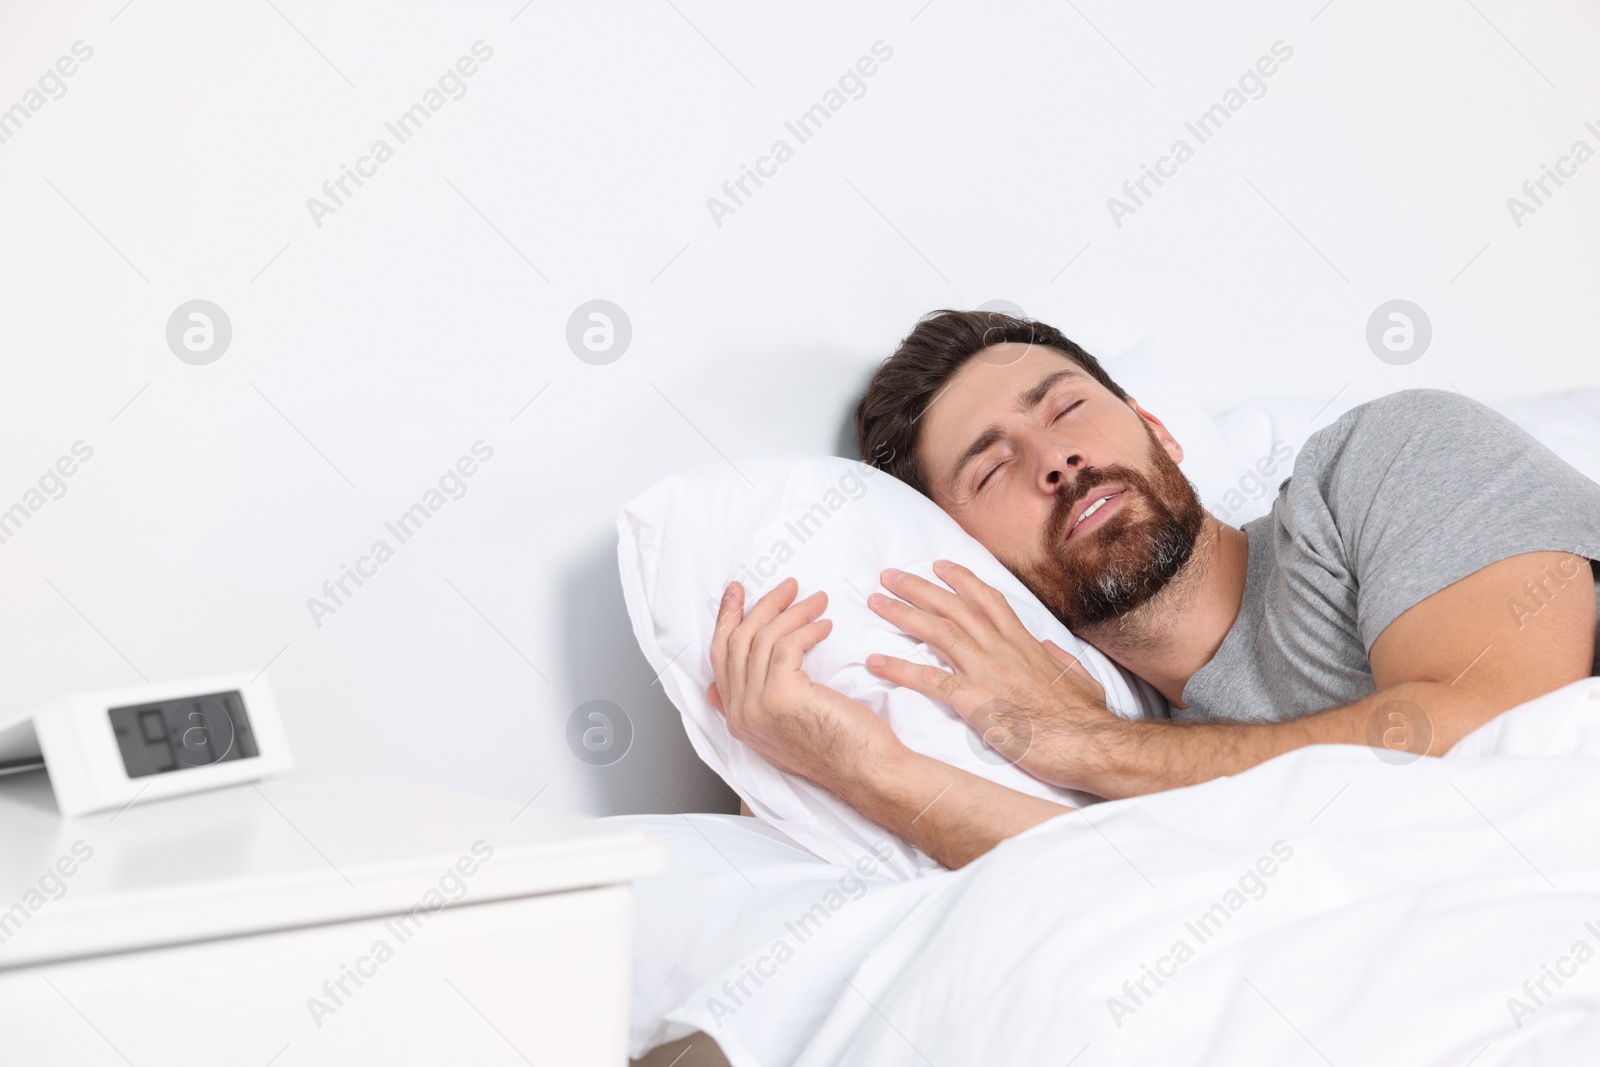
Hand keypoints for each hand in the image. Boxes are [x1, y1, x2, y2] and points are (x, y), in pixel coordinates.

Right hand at [707, 577, 903, 794]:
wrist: (866, 770)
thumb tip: (720, 686)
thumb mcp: (783, 727)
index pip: (720, 658)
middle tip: (785, 586)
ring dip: (792, 612)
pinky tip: (824, 625)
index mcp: (738, 720)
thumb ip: (754, 705)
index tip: (738, 594)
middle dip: (761, 606)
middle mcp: (740, 714)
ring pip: (763, 639)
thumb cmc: (840, 747)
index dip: (727, 620)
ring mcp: (757, 706)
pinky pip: (786, 645)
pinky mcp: (780, 695)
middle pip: (737, 642)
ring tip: (816, 601)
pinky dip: (807, 629)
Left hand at [864, 559, 1121, 790]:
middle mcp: (1002, 649)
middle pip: (953, 607)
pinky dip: (899, 668)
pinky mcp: (975, 702)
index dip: (960, 580)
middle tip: (888, 575)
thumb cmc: (1087, 718)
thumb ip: (1059, 659)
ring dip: (902, 614)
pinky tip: (875, 662)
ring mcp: (987, 672)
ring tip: (875, 603)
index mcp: (1024, 643)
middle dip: (918, 587)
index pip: (987, 600)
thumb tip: (1047, 646)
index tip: (938, 566)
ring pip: (937, 632)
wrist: (1090, 744)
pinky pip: (929, 680)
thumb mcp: (1080, 678)